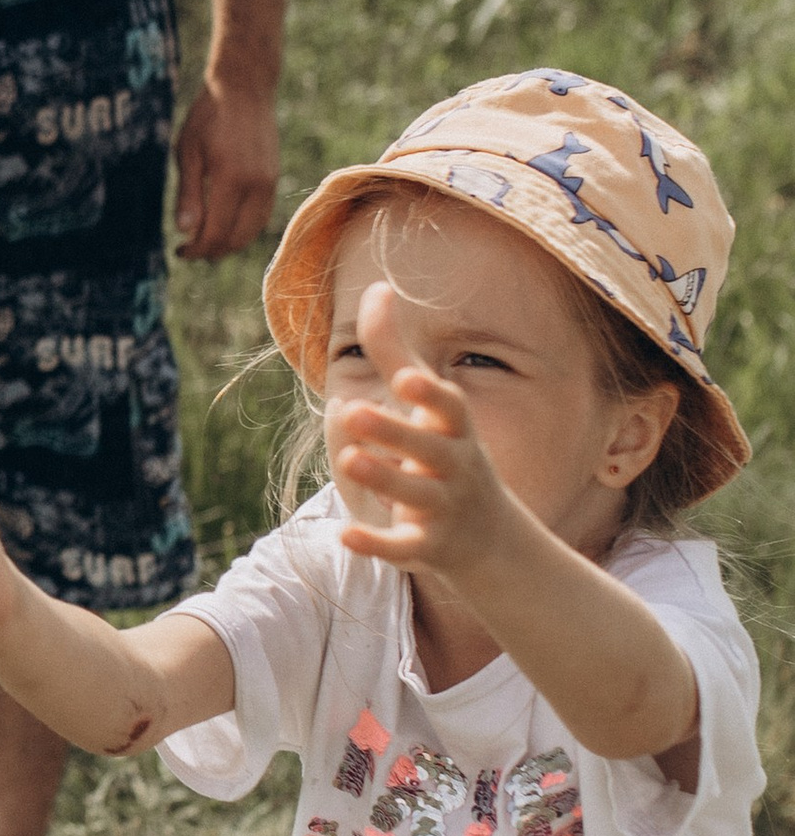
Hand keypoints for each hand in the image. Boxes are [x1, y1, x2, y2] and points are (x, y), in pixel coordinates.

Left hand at [174, 69, 278, 262]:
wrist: (245, 89)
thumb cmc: (208, 117)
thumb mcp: (188, 152)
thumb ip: (187, 194)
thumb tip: (184, 232)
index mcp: (231, 180)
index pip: (215, 233)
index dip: (196, 250)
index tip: (179, 251)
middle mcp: (256, 186)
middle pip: (235, 239)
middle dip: (211, 251)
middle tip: (189, 250)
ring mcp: (269, 183)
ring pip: (252, 231)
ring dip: (229, 243)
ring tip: (205, 241)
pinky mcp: (274, 179)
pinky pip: (261, 217)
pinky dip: (244, 230)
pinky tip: (225, 226)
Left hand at [326, 284, 511, 579]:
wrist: (491, 539)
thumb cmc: (447, 452)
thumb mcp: (428, 406)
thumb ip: (396, 351)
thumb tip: (377, 287)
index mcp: (455, 430)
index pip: (452, 408)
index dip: (430, 394)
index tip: (405, 378)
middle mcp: (455, 468)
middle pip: (431, 451)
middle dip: (396, 433)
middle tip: (354, 412)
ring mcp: (443, 510)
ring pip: (417, 496)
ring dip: (384, 478)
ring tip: (347, 459)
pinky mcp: (426, 547)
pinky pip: (402, 547)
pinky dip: (376, 543)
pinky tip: (344, 534)